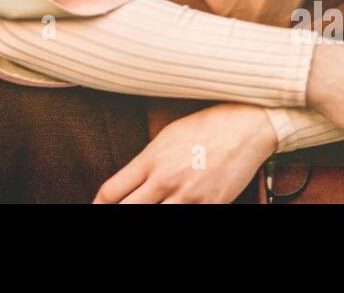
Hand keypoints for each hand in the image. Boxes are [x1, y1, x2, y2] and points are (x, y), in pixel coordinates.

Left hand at [93, 102, 277, 203]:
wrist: (246, 126)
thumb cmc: (205, 125)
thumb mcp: (166, 135)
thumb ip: (146, 162)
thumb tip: (128, 184)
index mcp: (151, 159)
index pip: (111, 192)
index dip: (98, 205)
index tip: (97, 207)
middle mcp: (166, 180)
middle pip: (127, 211)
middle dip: (117, 215)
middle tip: (117, 213)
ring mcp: (190, 196)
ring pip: (154, 219)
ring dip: (147, 215)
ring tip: (149, 209)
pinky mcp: (211, 205)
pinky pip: (187, 219)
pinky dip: (177, 217)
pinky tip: (174, 209)